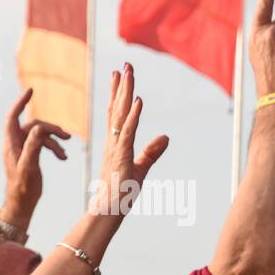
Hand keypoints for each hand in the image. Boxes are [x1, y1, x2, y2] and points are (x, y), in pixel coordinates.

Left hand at [1, 89, 68, 218]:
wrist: (22, 204)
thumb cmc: (22, 188)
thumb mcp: (29, 167)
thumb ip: (33, 147)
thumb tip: (39, 129)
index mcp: (11, 144)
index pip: (13, 117)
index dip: (20, 103)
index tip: (30, 91)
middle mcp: (15, 144)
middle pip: (33, 126)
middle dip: (50, 129)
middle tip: (66, 137)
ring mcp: (22, 149)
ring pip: (40, 135)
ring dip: (54, 140)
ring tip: (65, 151)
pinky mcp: (29, 155)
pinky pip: (42, 144)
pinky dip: (53, 148)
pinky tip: (63, 157)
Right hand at [87, 63, 168, 217]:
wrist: (108, 210)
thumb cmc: (121, 193)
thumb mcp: (141, 169)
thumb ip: (152, 152)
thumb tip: (166, 137)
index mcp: (115, 143)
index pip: (116, 113)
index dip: (118, 93)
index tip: (120, 75)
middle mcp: (112, 141)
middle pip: (117, 108)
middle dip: (121, 85)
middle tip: (124, 64)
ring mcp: (116, 147)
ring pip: (121, 114)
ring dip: (126, 93)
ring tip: (128, 72)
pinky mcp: (122, 155)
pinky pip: (128, 131)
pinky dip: (134, 115)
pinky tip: (139, 100)